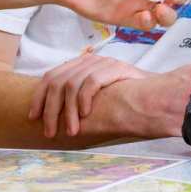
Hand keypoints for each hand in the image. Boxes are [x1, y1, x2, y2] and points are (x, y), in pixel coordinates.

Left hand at [29, 49, 147, 136]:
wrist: (157, 97)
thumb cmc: (126, 103)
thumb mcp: (97, 101)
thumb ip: (77, 102)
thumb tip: (51, 119)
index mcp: (82, 65)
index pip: (52, 76)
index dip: (39, 96)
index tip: (33, 116)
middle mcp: (90, 61)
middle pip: (58, 80)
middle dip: (50, 108)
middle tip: (50, 131)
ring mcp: (103, 63)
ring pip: (71, 83)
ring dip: (67, 111)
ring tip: (71, 131)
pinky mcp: (116, 67)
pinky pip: (92, 81)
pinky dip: (84, 99)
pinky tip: (85, 115)